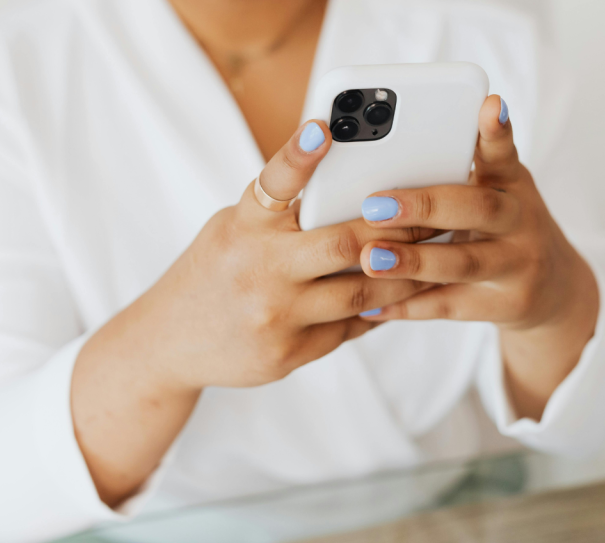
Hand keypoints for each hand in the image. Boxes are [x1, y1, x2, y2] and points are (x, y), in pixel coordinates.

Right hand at [114, 120, 436, 390]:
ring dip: (404, 275)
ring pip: (362, 293)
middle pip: (344, 244)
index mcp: (243, 227)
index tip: (324, 127)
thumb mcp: (233, 229)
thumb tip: (351, 191)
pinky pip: (350, 327)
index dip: (298, 154)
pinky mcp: (288, 353)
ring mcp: (275, 316)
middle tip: (435, 214)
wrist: (169, 343)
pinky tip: (403, 296)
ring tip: (434, 258)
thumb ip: (281, 214)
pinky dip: (379, 309)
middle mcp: (258, 269)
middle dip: (398, 229)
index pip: (273, 183)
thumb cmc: (213, 271)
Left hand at [356, 96, 599, 417]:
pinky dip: (408, 306)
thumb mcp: (495, 192)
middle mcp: (521, 221)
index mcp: (512, 183)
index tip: (488, 104)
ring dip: (413, 262)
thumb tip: (381, 157)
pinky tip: (372, 305)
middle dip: (424, 206)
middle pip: (477, 208)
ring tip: (370, 258)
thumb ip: (454, 173)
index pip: (503, 152)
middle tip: (374, 204)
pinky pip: (450, 306)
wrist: (553, 289)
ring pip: (462, 262)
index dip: (496, 131)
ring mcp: (517, 265)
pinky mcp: (505, 305)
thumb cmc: (502, 227)